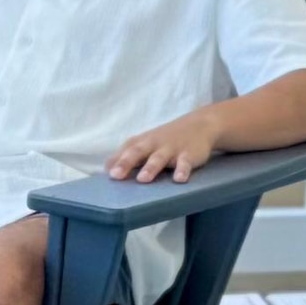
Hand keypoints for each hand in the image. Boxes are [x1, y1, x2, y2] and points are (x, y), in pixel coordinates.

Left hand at [102, 109, 222, 183]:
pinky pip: (186, 163)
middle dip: (126, 163)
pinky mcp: (189, 154)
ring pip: (160, 158)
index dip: (115, 162)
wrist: (200, 125)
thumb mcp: (145, 143)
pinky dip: (183, 170)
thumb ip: (127, 155)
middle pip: (138, 152)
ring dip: (151, 168)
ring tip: (143, 179)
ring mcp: (172, 149)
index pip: (125, 151)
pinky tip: (179, 179)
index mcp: (141, 142)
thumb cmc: (165, 139)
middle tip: (116, 176)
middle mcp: (154, 144)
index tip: (106, 174)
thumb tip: (106, 168)